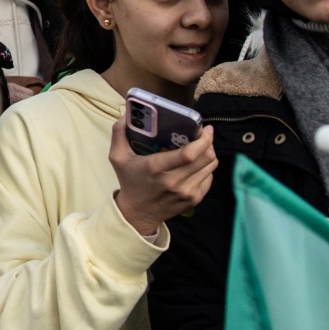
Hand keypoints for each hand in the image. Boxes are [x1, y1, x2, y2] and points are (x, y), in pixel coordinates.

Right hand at [109, 118, 216, 236]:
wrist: (136, 214)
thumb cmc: (129, 182)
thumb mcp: (117, 158)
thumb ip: (118, 134)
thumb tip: (125, 115)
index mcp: (156, 168)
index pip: (189, 154)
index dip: (202, 140)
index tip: (205, 128)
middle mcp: (174, 182)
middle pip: (205, 158)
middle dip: (209, 142)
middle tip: (203, 134)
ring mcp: (186, 192)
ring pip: (210, 166)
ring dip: (209, 153)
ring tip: (202, 147)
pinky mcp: (194, 199)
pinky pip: (209, 177)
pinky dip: (207, 167)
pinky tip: (198, 163)